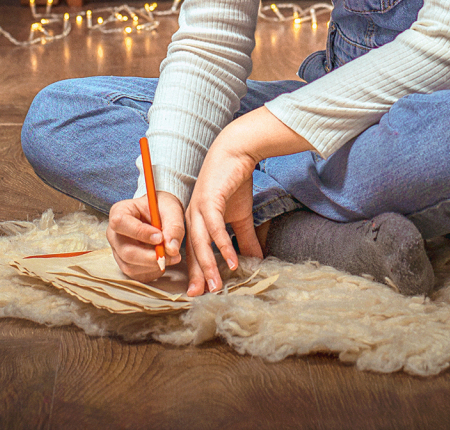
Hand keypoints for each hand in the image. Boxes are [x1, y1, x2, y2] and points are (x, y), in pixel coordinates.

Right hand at [107, 192, 184, 281]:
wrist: (160, 215)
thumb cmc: (162, 208)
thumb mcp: (171, 209)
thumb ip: (173, 227)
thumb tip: (172, 249)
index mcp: (119, 212)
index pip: (120, 223)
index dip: (140, 233)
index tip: (160, 237)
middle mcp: (114, 234)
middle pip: (126, 251)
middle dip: (151, 256)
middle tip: (172, 253)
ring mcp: (118, 251)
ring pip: (131, 266)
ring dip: (154, 265)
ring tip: (172, 255)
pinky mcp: (125, 264)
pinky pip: (137, 275)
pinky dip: (153, 271)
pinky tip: (164, 260)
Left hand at [183, 132, 261, 294]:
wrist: (236, 153)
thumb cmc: (234, 183)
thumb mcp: (240, 217)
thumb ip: (245, 239)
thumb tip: (257, 261)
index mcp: (196, 221)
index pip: (193, 251)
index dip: (196, 272)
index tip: (198, 293)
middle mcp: (192, 216)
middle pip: (192, 250)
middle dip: (197, 274)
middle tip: (201, 296)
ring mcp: (198, 208)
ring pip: (200, 242)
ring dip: (208, 265)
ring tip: (216, 286)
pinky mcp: (209, 199)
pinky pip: (214, 227)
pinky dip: (223, 245)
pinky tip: (232, 261)